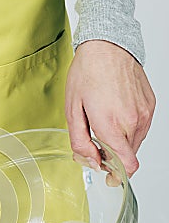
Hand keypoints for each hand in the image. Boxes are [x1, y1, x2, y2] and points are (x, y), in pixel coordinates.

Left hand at [65, 40, 154, 181]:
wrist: (107, 46)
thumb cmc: (87, 74)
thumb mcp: (72, 111)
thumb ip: (80, 142)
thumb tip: (90, 161)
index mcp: (112, 125)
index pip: (126, 165)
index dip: (117, 175)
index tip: (108, 175)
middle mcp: (133, 121)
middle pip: (128, 156)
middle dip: (111, 157)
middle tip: (94, 144)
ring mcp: (145, 113)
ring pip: (134, 144)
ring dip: (119, 144)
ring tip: (103, 125)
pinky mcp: (150, 105)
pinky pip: (140, 129)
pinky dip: (127, 131)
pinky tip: (114, 116)